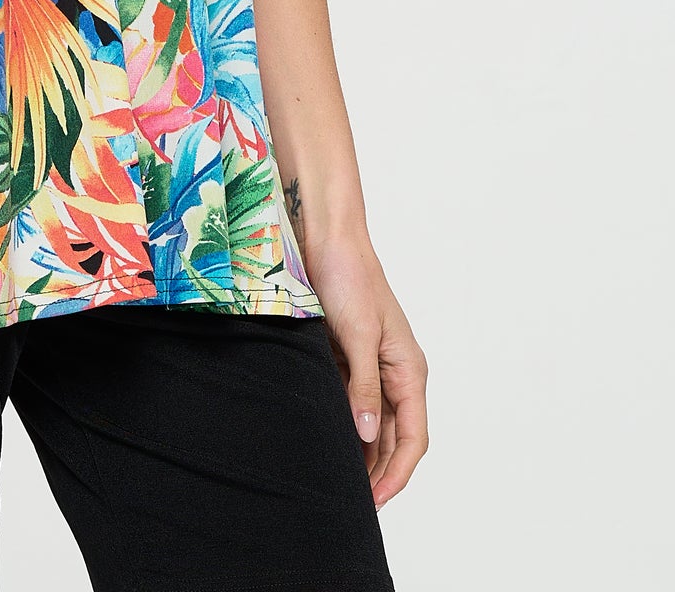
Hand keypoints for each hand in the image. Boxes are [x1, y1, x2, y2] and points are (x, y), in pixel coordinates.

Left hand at [302, 230, 428, 510]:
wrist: (324, 234)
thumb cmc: (348, 275)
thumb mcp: (358, 334)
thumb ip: (363, 386)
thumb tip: (365, 435)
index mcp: (408, 368)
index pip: (413, 437)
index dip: (397, 472)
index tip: (375, 500)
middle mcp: (393, 371)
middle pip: (392, 437)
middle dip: (378, 470)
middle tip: (352, 502)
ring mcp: (369, 364)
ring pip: (370, 423)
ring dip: (359, 451)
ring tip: (337, 481)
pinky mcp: (345, 355)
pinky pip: (348, 402)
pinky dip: (341, 425)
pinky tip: (325, 441)